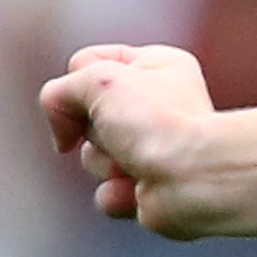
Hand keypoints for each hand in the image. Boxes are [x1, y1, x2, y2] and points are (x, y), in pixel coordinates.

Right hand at [39, 42, 226, 235]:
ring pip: (91, 157)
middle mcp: (157, 106)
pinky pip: (106, 193)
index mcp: (157, 66)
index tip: (102, 89)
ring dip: (105, 163)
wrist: (198, 180)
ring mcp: (154, 150)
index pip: (86, 62)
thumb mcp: (96, 80)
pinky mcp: (151, 189)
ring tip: (137, 163)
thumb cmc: (157, 123)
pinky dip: (117, 193)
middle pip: (83, 115)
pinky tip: (141, 190)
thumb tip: (64, 134)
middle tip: (124, 132)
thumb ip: (59, 92)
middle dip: (93, 129)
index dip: (81, 79)